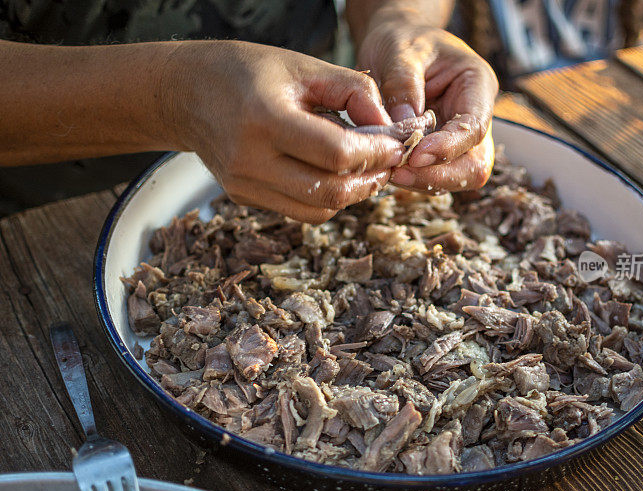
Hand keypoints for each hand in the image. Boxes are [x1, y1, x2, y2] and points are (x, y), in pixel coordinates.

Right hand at [165, 41, 404, 223]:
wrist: (186, 92)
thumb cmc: (248, 71)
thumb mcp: (305, 67)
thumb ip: (356, 93)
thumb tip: (392, 130)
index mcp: (264, 119)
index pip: (336, 155)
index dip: (376, 154)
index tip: (395, 144)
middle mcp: (249, 160)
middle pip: (331, 192)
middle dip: (370, 179)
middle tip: (387, 161)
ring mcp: (244, 185)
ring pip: (319, 210)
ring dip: (352, 194)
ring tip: (366, 169)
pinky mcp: (244, 198)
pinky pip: (300, 210)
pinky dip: (327, 197)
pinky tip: (335, 174)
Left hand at [357, 24, 497, 192]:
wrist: (395, 44)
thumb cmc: (401, 40)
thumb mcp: (399, 51)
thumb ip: (403, 86)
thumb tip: (405, 127)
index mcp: (477, 84)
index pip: (474, 127)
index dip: (448, 148)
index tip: (415, 156)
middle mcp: (476, 116)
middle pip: (474, 165)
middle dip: (437, 175)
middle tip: (396, 173)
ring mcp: (459, 138)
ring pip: (455, 177)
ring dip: (422, 180)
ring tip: (388, 169)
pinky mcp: (440, 152)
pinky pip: (433, 176)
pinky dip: (412, 178)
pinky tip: (389, 168)